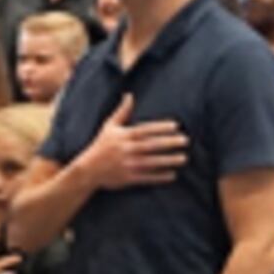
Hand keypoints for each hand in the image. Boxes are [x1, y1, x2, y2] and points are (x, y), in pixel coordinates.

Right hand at [70, 98, 189, 191]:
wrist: (88, 170)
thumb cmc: (100, 146)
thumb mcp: (109, 126)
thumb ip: (122, 111)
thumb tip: (129, 95)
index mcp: (123, 136)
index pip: (145, 130)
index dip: (161, 127)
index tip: (176, 126)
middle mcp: (126, 150)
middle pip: (151, 145)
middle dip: (169, 143)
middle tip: (185, 140)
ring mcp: (128, 165)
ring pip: (152, 162)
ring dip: (168, 160)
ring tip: (183, 158)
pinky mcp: (128, 178)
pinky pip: (147, 177)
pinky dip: (160, 177)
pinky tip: (173, 175)